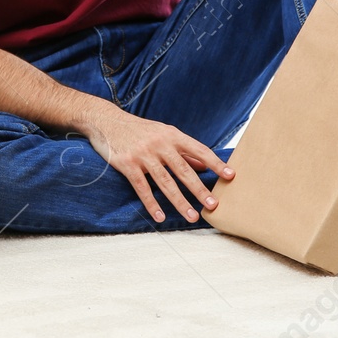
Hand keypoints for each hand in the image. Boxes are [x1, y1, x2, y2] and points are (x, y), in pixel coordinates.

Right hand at [83, 109, 233, 223]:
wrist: (107, 121)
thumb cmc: (139, 129)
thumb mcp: (163, 133)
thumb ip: (183, 150)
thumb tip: (204, 165)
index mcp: (172, 135)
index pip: (199, 150)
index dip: (215, 163)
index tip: (230, 175)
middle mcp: (160, 144)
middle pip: (183, 170)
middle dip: (199, 189)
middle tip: (213, 205)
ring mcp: (143, 155)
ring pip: (165, 182)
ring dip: (179, 201)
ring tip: (191, 216)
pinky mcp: (127, 164)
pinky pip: (142, 188)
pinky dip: (152, 203)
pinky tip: (160, 216)